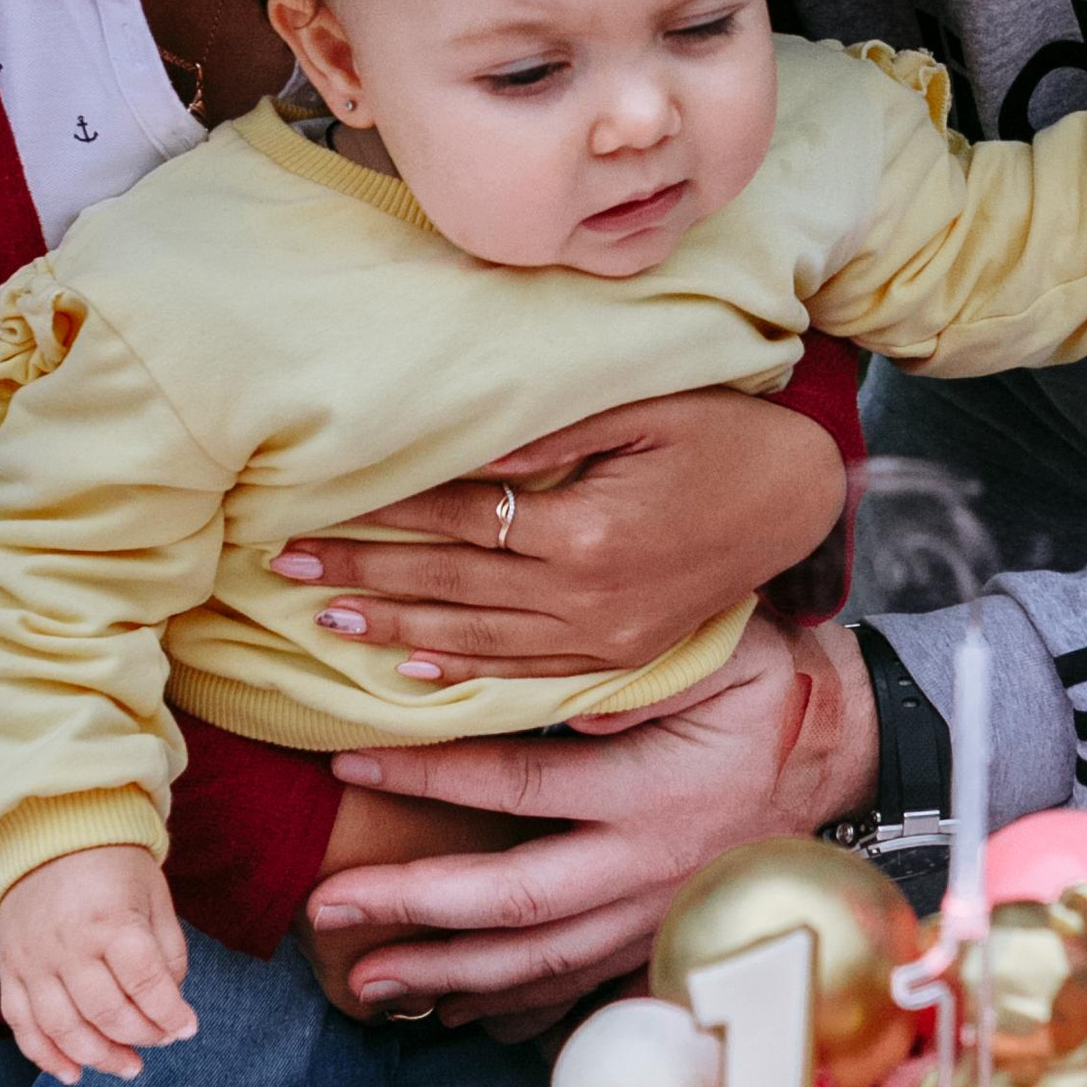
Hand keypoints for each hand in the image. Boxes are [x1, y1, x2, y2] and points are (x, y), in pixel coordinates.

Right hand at [0, 846, 196, 1086]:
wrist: (47, 834)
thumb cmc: (112, 865)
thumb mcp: (154, 895)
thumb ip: (166, 950)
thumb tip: (169, 1002)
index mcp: (111, 922)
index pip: (146, 985)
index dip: (171, 1015)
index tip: (187, 1028)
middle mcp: (68, 946)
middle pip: (107, 1014)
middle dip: (141, 1037)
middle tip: (161, 1042)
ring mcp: (33, 961)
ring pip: (64, 1030)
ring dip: (99, 1059)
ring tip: (127, 1068)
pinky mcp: (10, 970)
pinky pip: (23, 1026)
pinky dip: (46, 1056)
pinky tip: (73, 1073)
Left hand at [263, 388, 844, 682]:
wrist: (802, 502)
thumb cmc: (721, 435)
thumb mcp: (642, 412)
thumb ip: (550, 439)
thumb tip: (465, 455)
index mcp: (588, 532)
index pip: (459, 522)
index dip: (381, 519)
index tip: (312, 516)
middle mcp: (588, 597)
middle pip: (450, 586)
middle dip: (362, 577)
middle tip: (283, 569)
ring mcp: (604, 639)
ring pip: (475, 641)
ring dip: (394, 630)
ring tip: (324, 619)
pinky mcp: (620, 657)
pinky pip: (526, 675)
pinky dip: (463, 673)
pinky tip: (410, 672)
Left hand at [307, 614, 877, 1025]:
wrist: (843, 755)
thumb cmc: (768, 687)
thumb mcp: (725, 653)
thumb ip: (648, 671)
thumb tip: (577, 704)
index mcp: (652, 791)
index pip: (521, 784)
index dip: (431, 775)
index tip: (348, 762)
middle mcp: (649, 868)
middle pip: (515, 900)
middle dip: (415, 906)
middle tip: (329, 906)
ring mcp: (655, 916)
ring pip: (539, 961)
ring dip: (448, 973)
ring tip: (365, 979)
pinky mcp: (660, 940)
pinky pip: (576, 987)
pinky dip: (510, 1005)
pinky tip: (446, 1011)